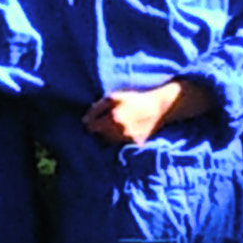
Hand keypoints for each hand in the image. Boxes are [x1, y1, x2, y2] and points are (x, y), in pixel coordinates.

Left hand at [83, 76, 212, 146]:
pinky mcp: (135, 144)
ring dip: (108, 136)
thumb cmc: (134, 99)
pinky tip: (125, 131)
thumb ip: (97, 108)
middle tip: (105, 122)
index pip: (90, 127)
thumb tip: (84, 121)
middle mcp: (118, 132)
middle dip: (99, 130)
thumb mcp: (114, 97)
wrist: (158, 107)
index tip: (93, 119)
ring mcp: (127, 140)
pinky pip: (121, 144)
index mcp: (112, 119)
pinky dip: (119, 140)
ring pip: (109, 142)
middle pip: (98, 136)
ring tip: (115, 126)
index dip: (90, 122)